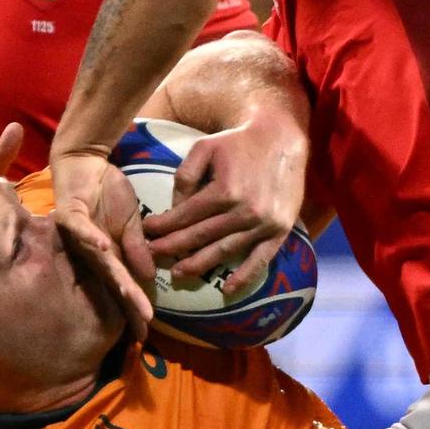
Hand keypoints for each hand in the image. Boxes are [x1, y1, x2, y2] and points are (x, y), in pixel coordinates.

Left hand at [49, 147, 156, 334]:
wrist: (85, 162)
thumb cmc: (107, 193)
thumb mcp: (133, 221)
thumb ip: (137, 246)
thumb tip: (149, 276)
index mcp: (108, 255)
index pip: (125, 286)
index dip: (135, 308)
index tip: (147, 333)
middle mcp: (92, 252)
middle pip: (112, 281)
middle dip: (128, 303)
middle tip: (141, 325)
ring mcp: (79, 237)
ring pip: (98, 261)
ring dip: (113, 278)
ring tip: (129, 294)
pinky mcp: (68, 216)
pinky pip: (81, 228)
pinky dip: (91, 237)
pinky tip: (105, 247)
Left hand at [145, 115, 305, 290]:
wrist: (282, 138)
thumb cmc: (238, 142)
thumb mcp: (204, 147)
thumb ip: (185, 176)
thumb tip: (175, 207)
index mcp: (224, 190)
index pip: (185, 216)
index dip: (163, 226)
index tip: (147, 233)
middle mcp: (244, 211)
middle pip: (201, 236)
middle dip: (173, 247)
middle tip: (153, 256)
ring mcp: (263, 224)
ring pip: (225, 251)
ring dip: (199, 264)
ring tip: (178, 273)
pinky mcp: (279, 231)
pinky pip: (260, 259)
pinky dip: (245, 277)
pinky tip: (228, 290)